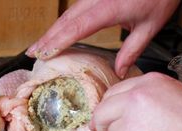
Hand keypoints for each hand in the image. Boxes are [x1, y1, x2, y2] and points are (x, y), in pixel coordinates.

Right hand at [26, 0, 179, 77]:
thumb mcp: (150, 27)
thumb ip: (132, 50)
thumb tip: (119, 72)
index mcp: (109, 8)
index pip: (77, 27)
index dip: (58, 41)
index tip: (44, 53)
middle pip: (66, 20)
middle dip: (47, 37)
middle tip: (32, 53)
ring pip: (68, 14)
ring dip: (52, 31)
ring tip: (40, 46)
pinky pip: (75, 10)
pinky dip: (64, 24)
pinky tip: (59, 33)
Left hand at [91, 72, 181, 130]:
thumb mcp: (179, 99)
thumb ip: (149, 101)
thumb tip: (128, 114)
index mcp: (148, 85)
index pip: (112, 94)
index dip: (107, 109)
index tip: (105, 119)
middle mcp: (134, 103)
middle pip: (102, 114)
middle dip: (103, 127)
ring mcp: (129, 130)